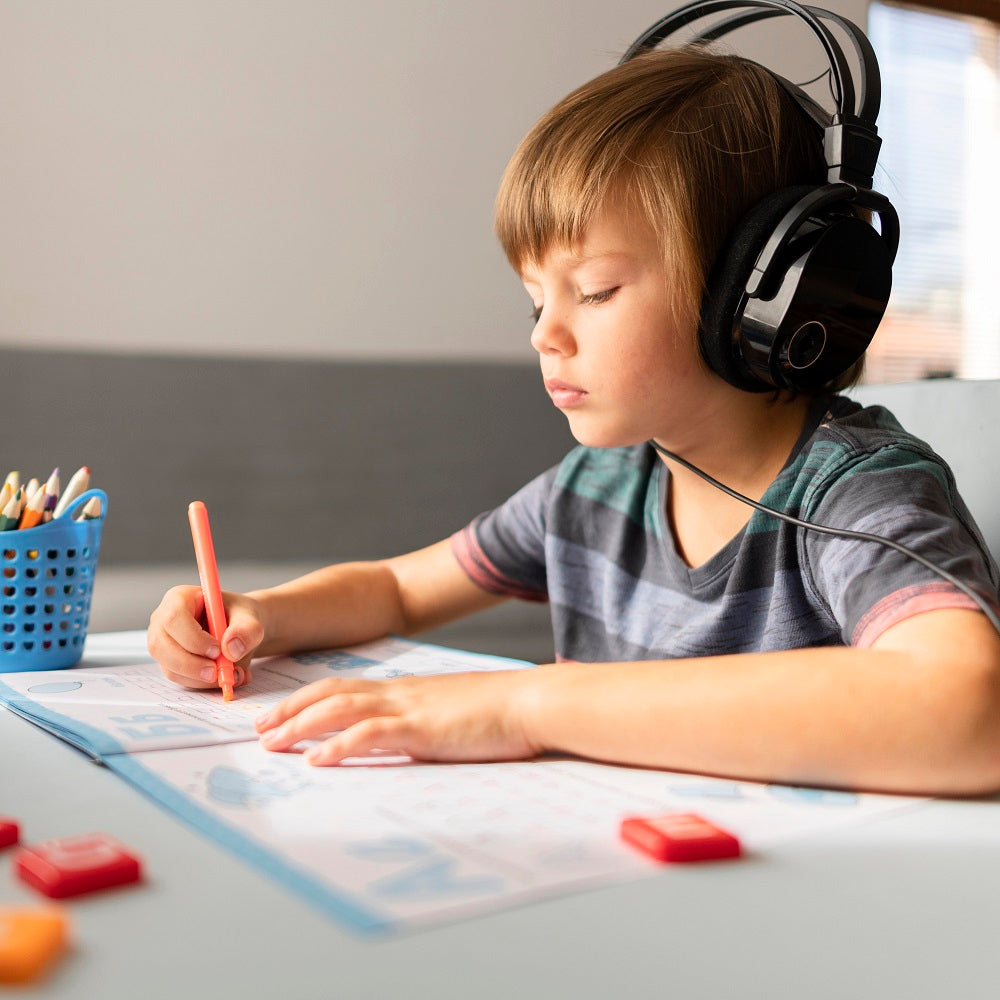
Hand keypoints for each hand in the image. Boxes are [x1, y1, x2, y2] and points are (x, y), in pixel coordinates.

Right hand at [147, 584, 262, 689]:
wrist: (241, 631)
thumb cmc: (239, 617)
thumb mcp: (250, 618)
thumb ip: (246, 630)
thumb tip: (231, 649)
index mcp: (180, 598)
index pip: (174, 617)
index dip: (193, 637)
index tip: (217, 650)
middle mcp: (164, 620)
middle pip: (161, 645)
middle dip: (191, 664)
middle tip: (218, 673)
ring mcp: (163, 643)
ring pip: (170, 667)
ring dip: (200, 678)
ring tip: (233, 674)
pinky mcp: (169, 663)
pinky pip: (180, 679)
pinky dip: (204, 683)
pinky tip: (227, 677)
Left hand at [254, 670, 541, 764]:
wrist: (532, 701)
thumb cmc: (501, 711)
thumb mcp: (453, 712)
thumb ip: (426, 720)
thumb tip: (406, 736)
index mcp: (406, 690)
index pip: (345, 687)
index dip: (307, 699)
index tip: (280, 713)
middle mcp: (400, 693)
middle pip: (331, 693)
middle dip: (290, 709)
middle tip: (258, 728)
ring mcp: (409, 708)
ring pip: (340, 709)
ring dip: (300, 726)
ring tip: (270, 743)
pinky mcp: (422, 730)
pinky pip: (370, 736)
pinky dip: (338, 745)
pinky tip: (316, 759)